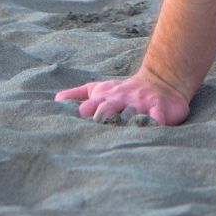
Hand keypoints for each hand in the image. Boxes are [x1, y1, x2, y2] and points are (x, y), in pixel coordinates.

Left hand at [55, 69, 192, 125]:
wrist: (160, 81)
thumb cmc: (123, 92)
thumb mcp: (99, 89)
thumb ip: (78, 95)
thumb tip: (56, 101)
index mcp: (103, 97)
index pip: (88, 108)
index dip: (81, 117)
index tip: (73, 131)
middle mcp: (120, 99)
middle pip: (106, 109)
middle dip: (100, 118)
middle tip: (96, 130)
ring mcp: (139, 103)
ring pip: (130, 114)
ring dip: (125, 123)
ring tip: (120, 134)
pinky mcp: (158, 108)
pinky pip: (157, 116)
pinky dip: (155, 123)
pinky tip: (152, 130)